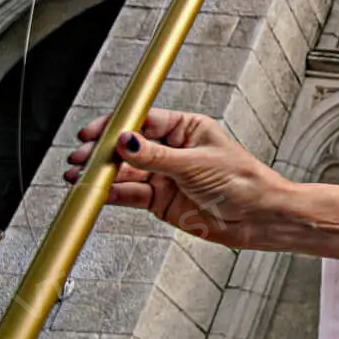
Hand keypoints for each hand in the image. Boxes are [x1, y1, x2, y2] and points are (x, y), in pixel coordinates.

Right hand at [68, 109, 305, 253]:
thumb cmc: (242, 182)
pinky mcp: (160, 201)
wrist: (259, 218)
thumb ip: (156, 156)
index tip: (91, 132)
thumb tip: (124, 140)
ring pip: (125, 173)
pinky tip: (97, 193)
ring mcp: (165, 176)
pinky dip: (112, 194)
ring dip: (102, 175)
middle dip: (102, 152)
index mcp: (187, 128)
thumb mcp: (196, 164)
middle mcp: (173, 150)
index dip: (115, 126)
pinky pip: (130, 195)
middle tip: (80, 158)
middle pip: (128, 147)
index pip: (143, 120)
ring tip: (79, 178)